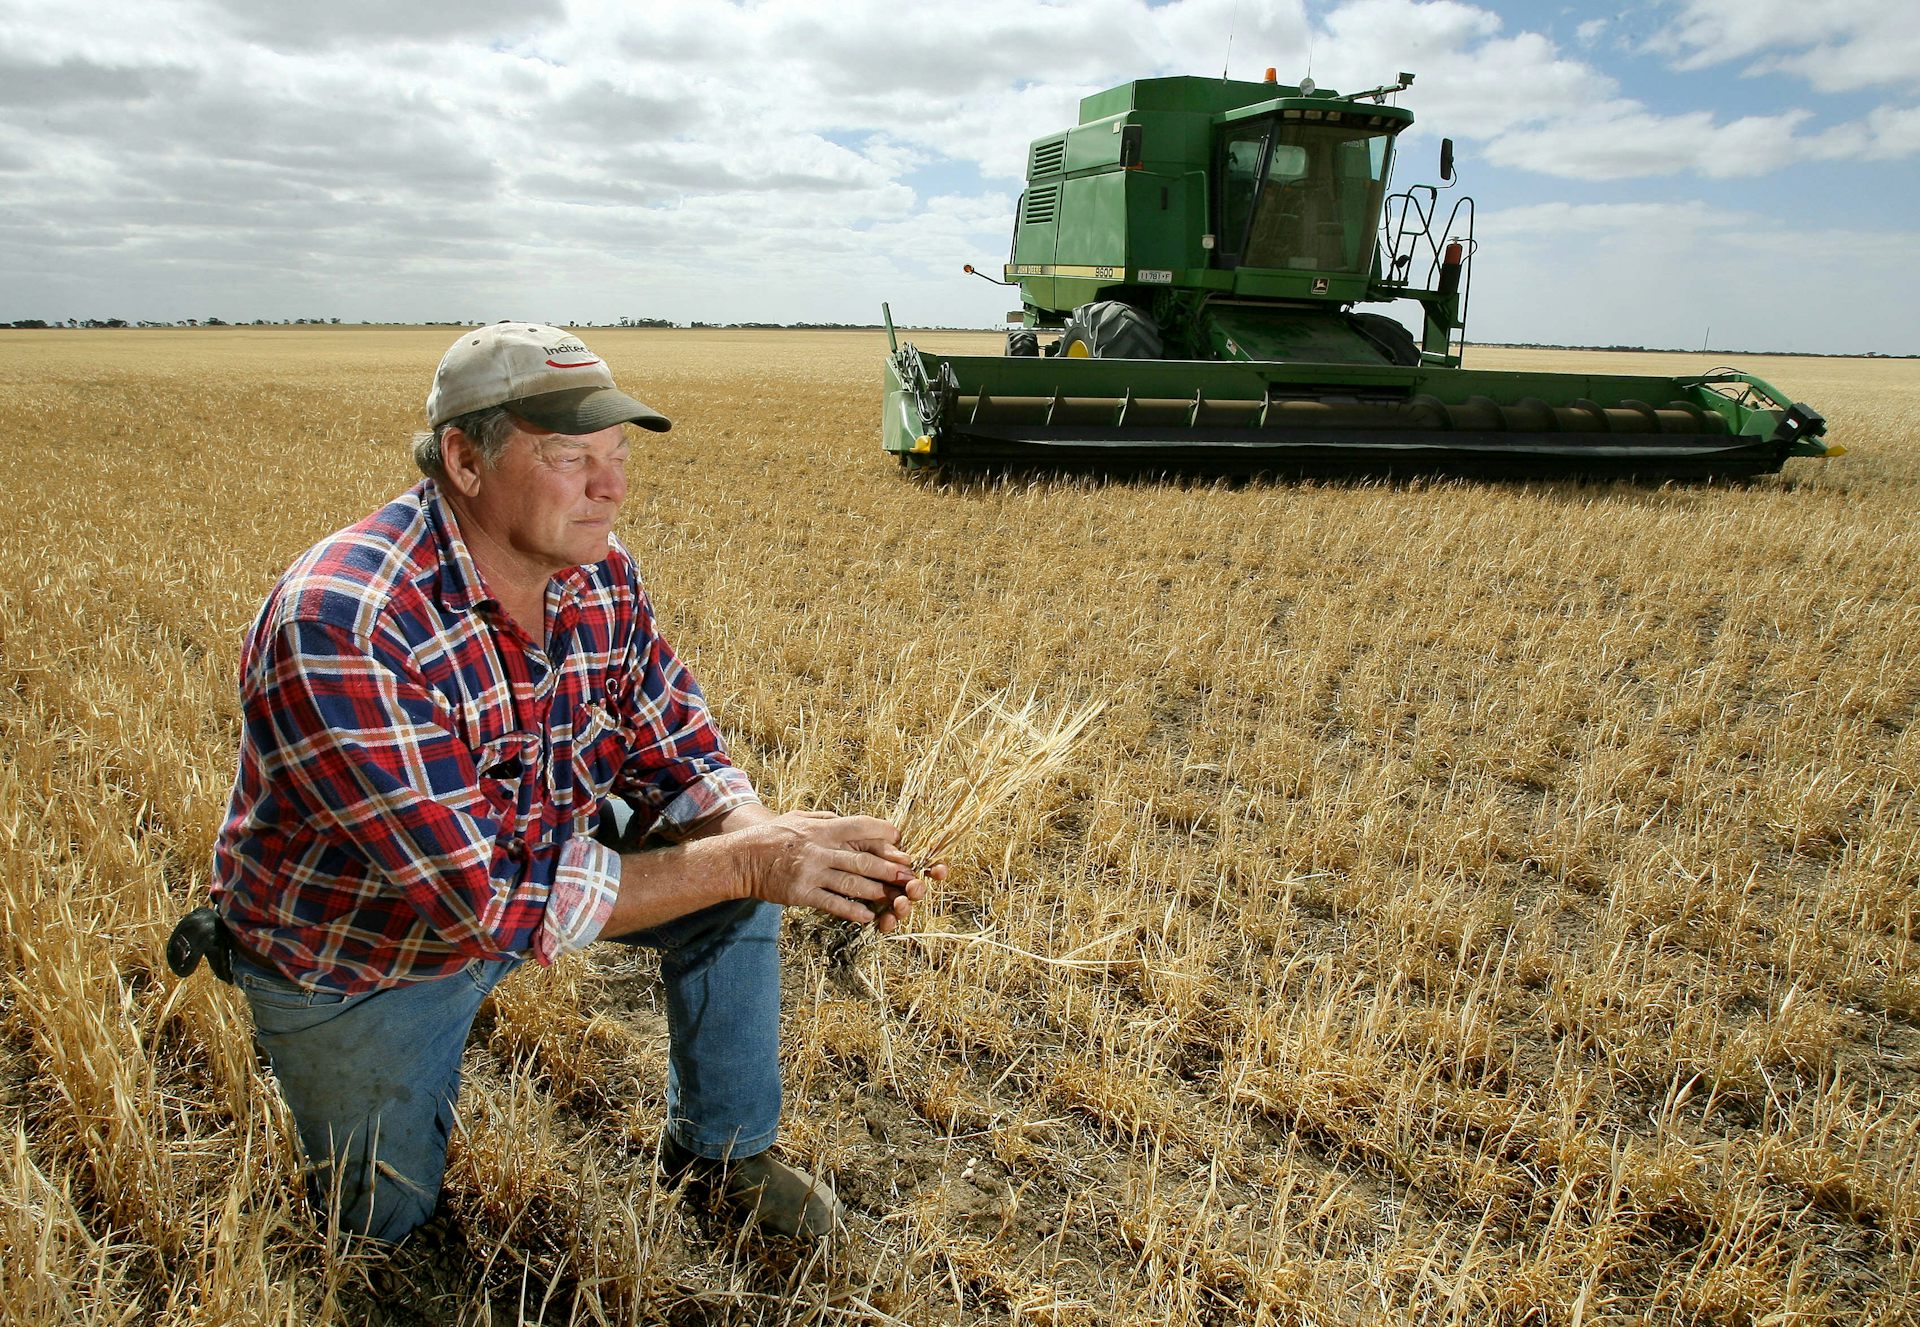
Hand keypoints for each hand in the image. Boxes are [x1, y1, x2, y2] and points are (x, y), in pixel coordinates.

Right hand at [740, 810, 932, 928]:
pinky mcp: (802, 893)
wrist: (742, 858)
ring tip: (894, 899)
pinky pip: (833, 904)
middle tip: (910, 877)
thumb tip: (844, 819)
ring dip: (877, 892)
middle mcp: (820, 848)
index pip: (862, 827)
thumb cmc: (772, 836)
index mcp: (823, 827)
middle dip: (890, 869)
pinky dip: (852, 911)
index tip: (900, 842)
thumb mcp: (799, 817)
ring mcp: (812, 872)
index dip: (885, 835)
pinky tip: (867, 917)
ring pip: (853, 883)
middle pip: (864, 859)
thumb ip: (824, 818)